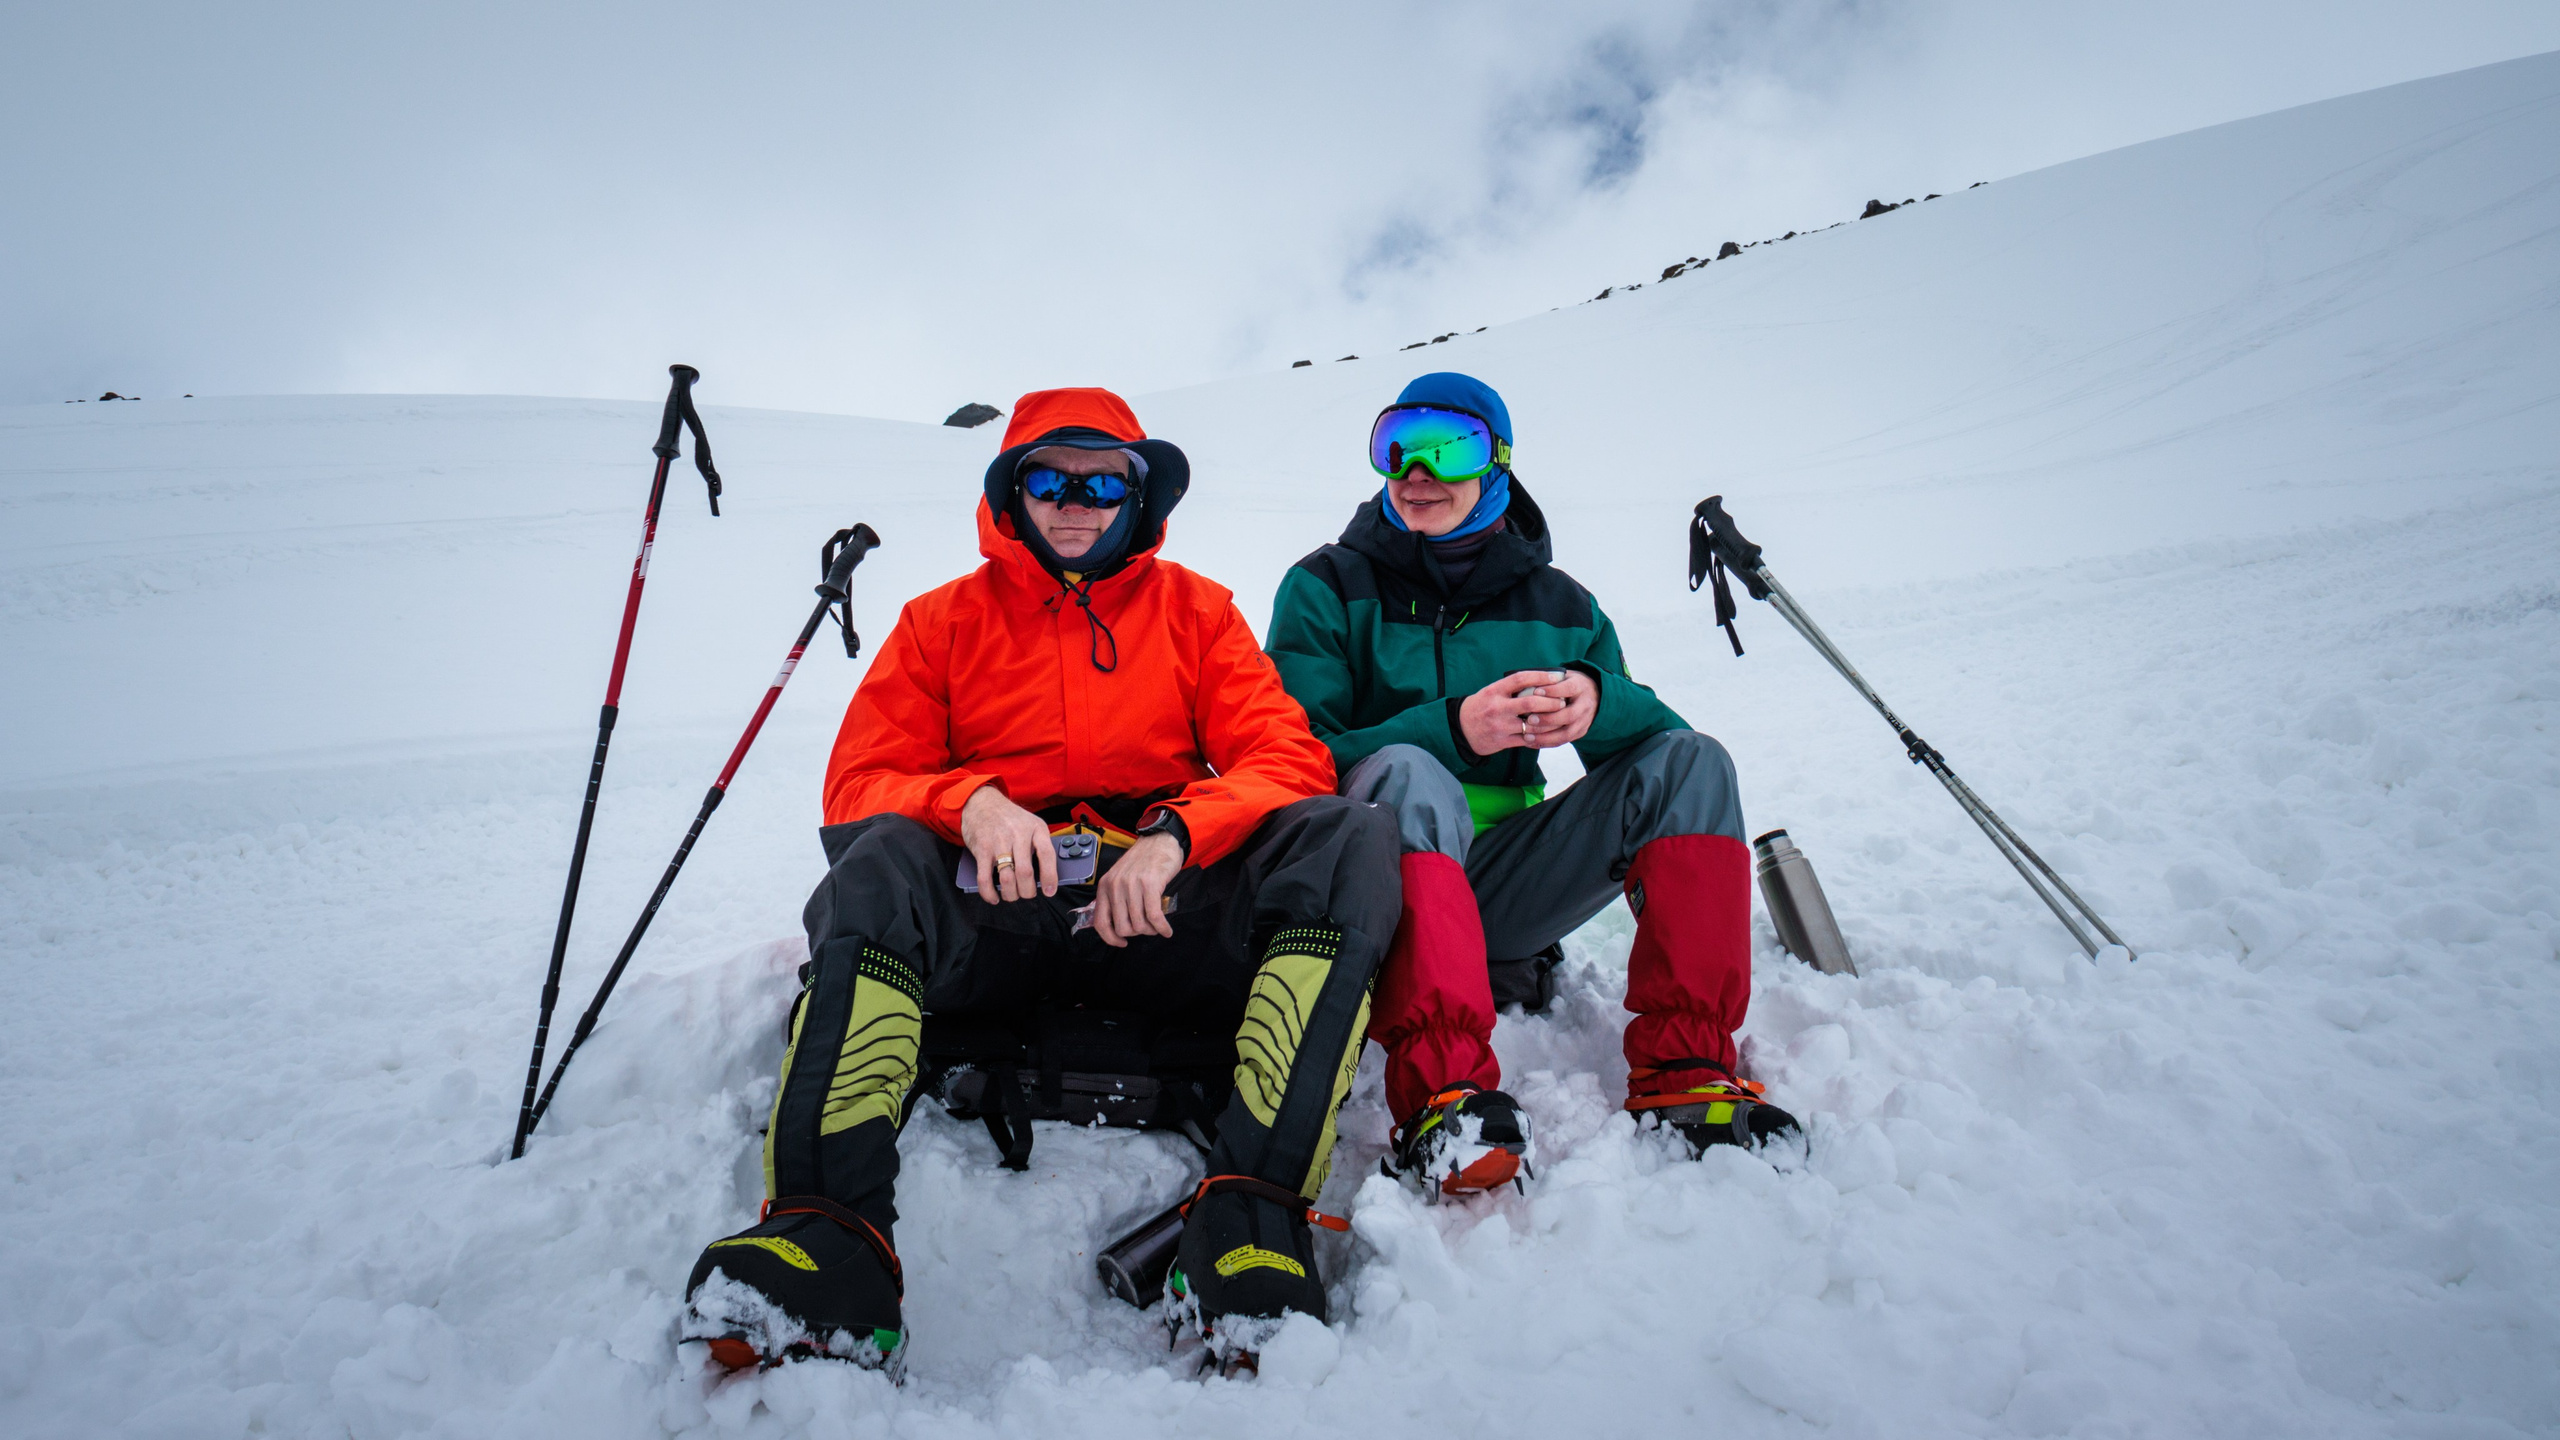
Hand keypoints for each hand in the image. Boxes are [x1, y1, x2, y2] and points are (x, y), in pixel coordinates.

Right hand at [959, 786, 1056, 903]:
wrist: (982, 803)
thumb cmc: (1010, 819)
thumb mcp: (1031, 824)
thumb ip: (1039, 845)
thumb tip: (1046, 877)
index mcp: (1036, 828)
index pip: (1047, 855)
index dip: (1050, 877)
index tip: (1049, 891)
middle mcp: (1018, 834)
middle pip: (1025, 872)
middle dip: (1028, 891)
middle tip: (1027, 894)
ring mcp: (998, 842)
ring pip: (1007, 878)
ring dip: (1010, 894)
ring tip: (1012, 895)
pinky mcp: (982, 849)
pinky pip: (984, 878)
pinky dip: (989, 893)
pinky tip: (994, 897)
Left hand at [1093, 833, 1181, 946]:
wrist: (1160, 840)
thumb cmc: (1143, 861)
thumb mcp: (1120, 878)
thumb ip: (1115, 899)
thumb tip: (1119, 927)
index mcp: (1105, 887)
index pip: (1101, 923)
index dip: (1111, 939)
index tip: (1122, 943)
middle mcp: (1115, 887)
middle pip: (1123, 928)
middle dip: (1137, 933)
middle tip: (1146, 928)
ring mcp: (1132, 886)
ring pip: (1139, 925)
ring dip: (1151, 930)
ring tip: (1158, 926)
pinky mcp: (1150, 885)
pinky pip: (1154, 917)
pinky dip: (1162, 928)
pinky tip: (1167, 930)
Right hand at [1458, 670, 1569, 755]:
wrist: (1461, 729)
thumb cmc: (1481, 707)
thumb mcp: (1491, 691)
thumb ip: (1511, 688)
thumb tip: (1541, 681)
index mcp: (1494, 691)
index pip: (1521, 679)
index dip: (1541, 676)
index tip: (1557, 676)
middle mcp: (1497, 707)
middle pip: (1530, 703)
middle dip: (1550, 702)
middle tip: (1562, 702)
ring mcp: (1500, 725)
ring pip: (1532, 724)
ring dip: (1550, 721)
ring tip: (1560, 718)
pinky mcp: (1502, 741)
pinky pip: (1527, 740)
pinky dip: (1540, 736)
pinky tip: (1549, 733)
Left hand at [1522, 668, 1596, 747]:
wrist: (1593, 695)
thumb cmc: (1569, 684)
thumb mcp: (1564, 676)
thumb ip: (1549, 680)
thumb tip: (1527, 684)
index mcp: (1580, 687)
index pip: (1569, 689)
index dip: (1553, 691)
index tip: (1536, 692)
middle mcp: (1585, 705)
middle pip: (1569, 715)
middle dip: (1548, 719)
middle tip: (1530, 719)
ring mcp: (1584, 721)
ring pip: (1566, 733)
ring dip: (1545, 736)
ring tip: (1527, 735)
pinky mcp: (1580, 732)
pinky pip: (1563, 741)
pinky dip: (1546, 743)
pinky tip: (1531, 742)